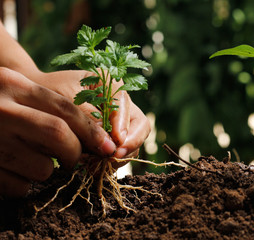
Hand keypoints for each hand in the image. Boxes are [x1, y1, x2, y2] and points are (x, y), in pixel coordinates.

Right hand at [0, 68, 115, 196]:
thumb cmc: (8, 104)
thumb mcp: (25, 89)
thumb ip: (57, 107)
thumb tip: (103, 139)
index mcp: (14, 85)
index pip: (65, 109)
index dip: (92, 131)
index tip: (108, 146)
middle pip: (58, 135)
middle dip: (76, 151)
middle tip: (74, 158)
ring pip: (43, 168)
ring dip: (49, 170)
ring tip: (34, 159)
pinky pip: (19, 187)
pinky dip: (25, 184)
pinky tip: (15, 170)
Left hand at [34, 70, 150, 160]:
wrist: (32, 100)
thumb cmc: (46, 94)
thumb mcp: (66, 102)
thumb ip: (89, 120)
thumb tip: (111, 144)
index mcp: (112, 84)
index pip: (128, 110)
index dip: (125, 131)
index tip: (115, 148)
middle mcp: (120, 102)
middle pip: (139, 127)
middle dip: (128, 145)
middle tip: (112, 159)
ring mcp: (118, 120)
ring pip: (132, 142)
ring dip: (118, 156)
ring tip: (97, 163)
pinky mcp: (111, 136)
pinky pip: (120, 151)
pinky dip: (110, 160)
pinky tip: (93, 164)